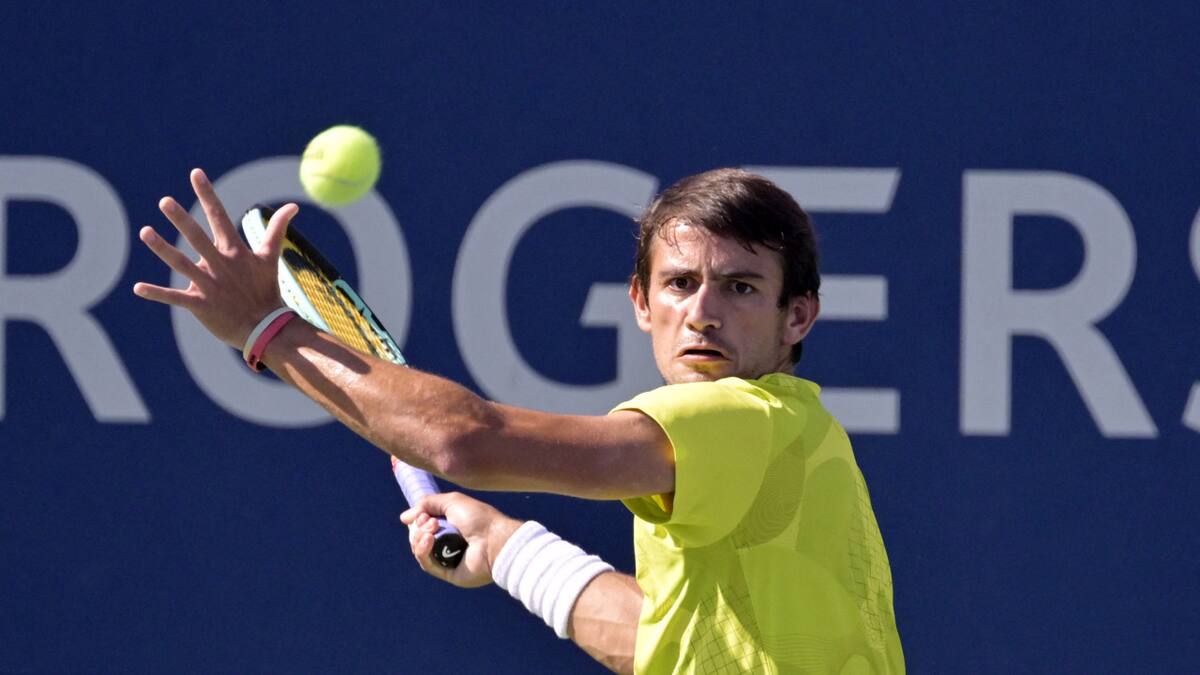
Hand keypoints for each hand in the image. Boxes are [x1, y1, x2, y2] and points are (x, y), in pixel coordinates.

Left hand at [133, 168, 299, 348]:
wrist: (266, 327)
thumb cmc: (266, 290)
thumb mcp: (271, 257)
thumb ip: (277, 229)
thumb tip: (294, 205)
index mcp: (234, 251)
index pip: (219, 216)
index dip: (207, 194)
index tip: (195, 174)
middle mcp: (219, 265)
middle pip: (197, 237)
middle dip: (181, 219)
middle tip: (164, 201)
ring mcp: (209, 285)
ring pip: (181, 263)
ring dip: (162, 248)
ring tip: (145, 232)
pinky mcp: (200, 304)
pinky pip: (175, 297)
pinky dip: (157, 293)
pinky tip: (137, 288)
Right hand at [400, 492, 522, 588]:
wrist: (494, 540)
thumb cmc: (478, 518)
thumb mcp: (451, 502)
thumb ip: (426, 504)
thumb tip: (404, 518)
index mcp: (451, 525)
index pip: (423, 524)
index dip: (419, 519)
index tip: (424, 515)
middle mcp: (448, 541)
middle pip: (418, 537)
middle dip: (420, 528)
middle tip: (432, 523)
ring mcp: (447, 557)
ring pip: (420, 551)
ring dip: (419, 539)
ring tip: (432, 531)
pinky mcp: (448, 573)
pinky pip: (427, 564)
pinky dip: (423, 552)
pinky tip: (428, 541)